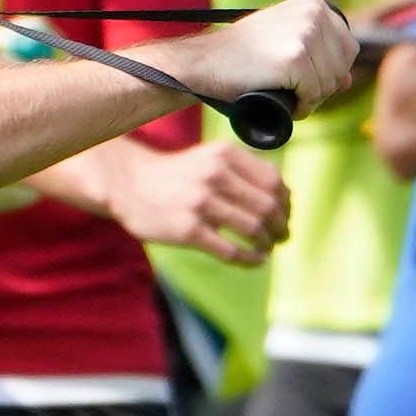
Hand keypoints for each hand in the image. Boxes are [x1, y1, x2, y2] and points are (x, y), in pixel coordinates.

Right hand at [103, 138, 289, 265]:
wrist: (130, 185)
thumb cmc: (178, 176)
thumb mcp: (211, 159)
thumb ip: (245, 172)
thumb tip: (285, 198)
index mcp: (225, 155)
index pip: (273, 181)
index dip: (286, 203)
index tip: (285, 216)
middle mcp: (215, 175)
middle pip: (268, 206)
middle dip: (281, 226)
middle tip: (282, 237)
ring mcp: (200, 203)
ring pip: (253, 229)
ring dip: (267, 243)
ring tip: (267, 248)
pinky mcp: (188, 230)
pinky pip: (231, 250)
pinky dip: (250, 259)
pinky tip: (256, 261)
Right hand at [210, 0, 360, 114]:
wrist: (203, 63)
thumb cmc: (241, 57)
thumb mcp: (284, 44)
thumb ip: (318, 54)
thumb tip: (350, 81)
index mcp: (314, 4)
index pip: (348, 47)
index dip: (330, 72)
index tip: (305, 81)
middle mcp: (313, 12)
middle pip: (343, 66)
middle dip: (324, 87)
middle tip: (296, 94)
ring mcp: (305, 33)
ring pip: (330, 82)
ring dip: (312, 99)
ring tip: (288, 99)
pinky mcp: (295, 57)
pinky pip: (314, 93)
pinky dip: (302, 106)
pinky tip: (286, 104)